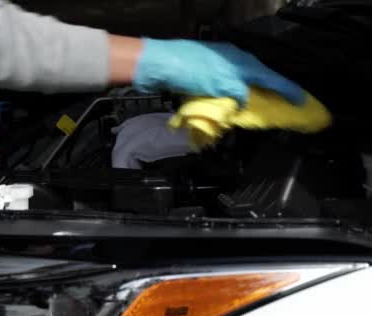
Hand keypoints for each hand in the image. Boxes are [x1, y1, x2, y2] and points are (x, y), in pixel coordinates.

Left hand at [131, 39, 304, 105]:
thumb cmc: (190, 71)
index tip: (301, 100)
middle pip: (259, 78)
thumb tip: (243, 101)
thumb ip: (238, 94)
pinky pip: (226, 86)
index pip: (272, 77)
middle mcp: (233, 62)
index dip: (288, 90)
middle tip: (282, 105)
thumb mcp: (221, 85)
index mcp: (242, 62)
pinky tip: (231, 105)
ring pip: (241, 83)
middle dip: (271, 92)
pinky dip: (232, 96)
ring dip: (249, 96)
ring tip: (259, 109)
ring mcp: (218, 67)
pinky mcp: (204, 74)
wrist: (160, 64)